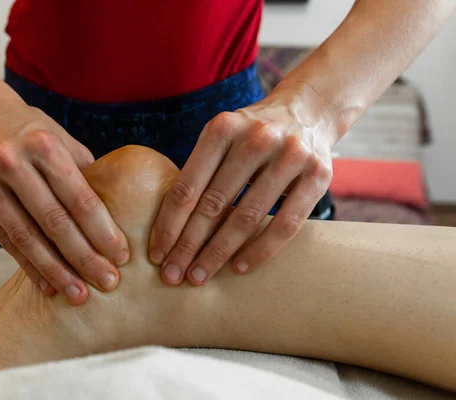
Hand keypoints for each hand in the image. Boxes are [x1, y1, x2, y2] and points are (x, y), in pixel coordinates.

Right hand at [0, 96, 129, 303]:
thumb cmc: (37, 135)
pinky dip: (29, 266)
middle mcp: (11, 161)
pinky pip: (5, 241)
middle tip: (108, 283)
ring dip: (56, 271)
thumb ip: (88, 177)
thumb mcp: (65, 142)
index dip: (102, 231)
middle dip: (84, 257)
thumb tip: (121, 220)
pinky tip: (49, 285)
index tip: (122, 257)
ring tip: (79, 295)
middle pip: (54, 221)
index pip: (79, 198)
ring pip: (26, 237)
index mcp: (43, 144)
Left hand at [149, 85, 334, 284]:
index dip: (169, 224)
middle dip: (188, 246)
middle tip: (172, 275)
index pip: (188, 186)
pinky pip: (286, 223)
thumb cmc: (251, 135)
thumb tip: (168, 230)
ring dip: (219, 253)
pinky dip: (260, 250)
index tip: (157, 254)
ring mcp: (290, 155)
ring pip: (247, 217)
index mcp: (222, 128)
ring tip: (199, 277)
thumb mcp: (223, 138)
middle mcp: (256, 138)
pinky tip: (238, 267)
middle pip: (214, 204)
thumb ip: (199, 172)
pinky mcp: (318, 175)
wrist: (308, 111)